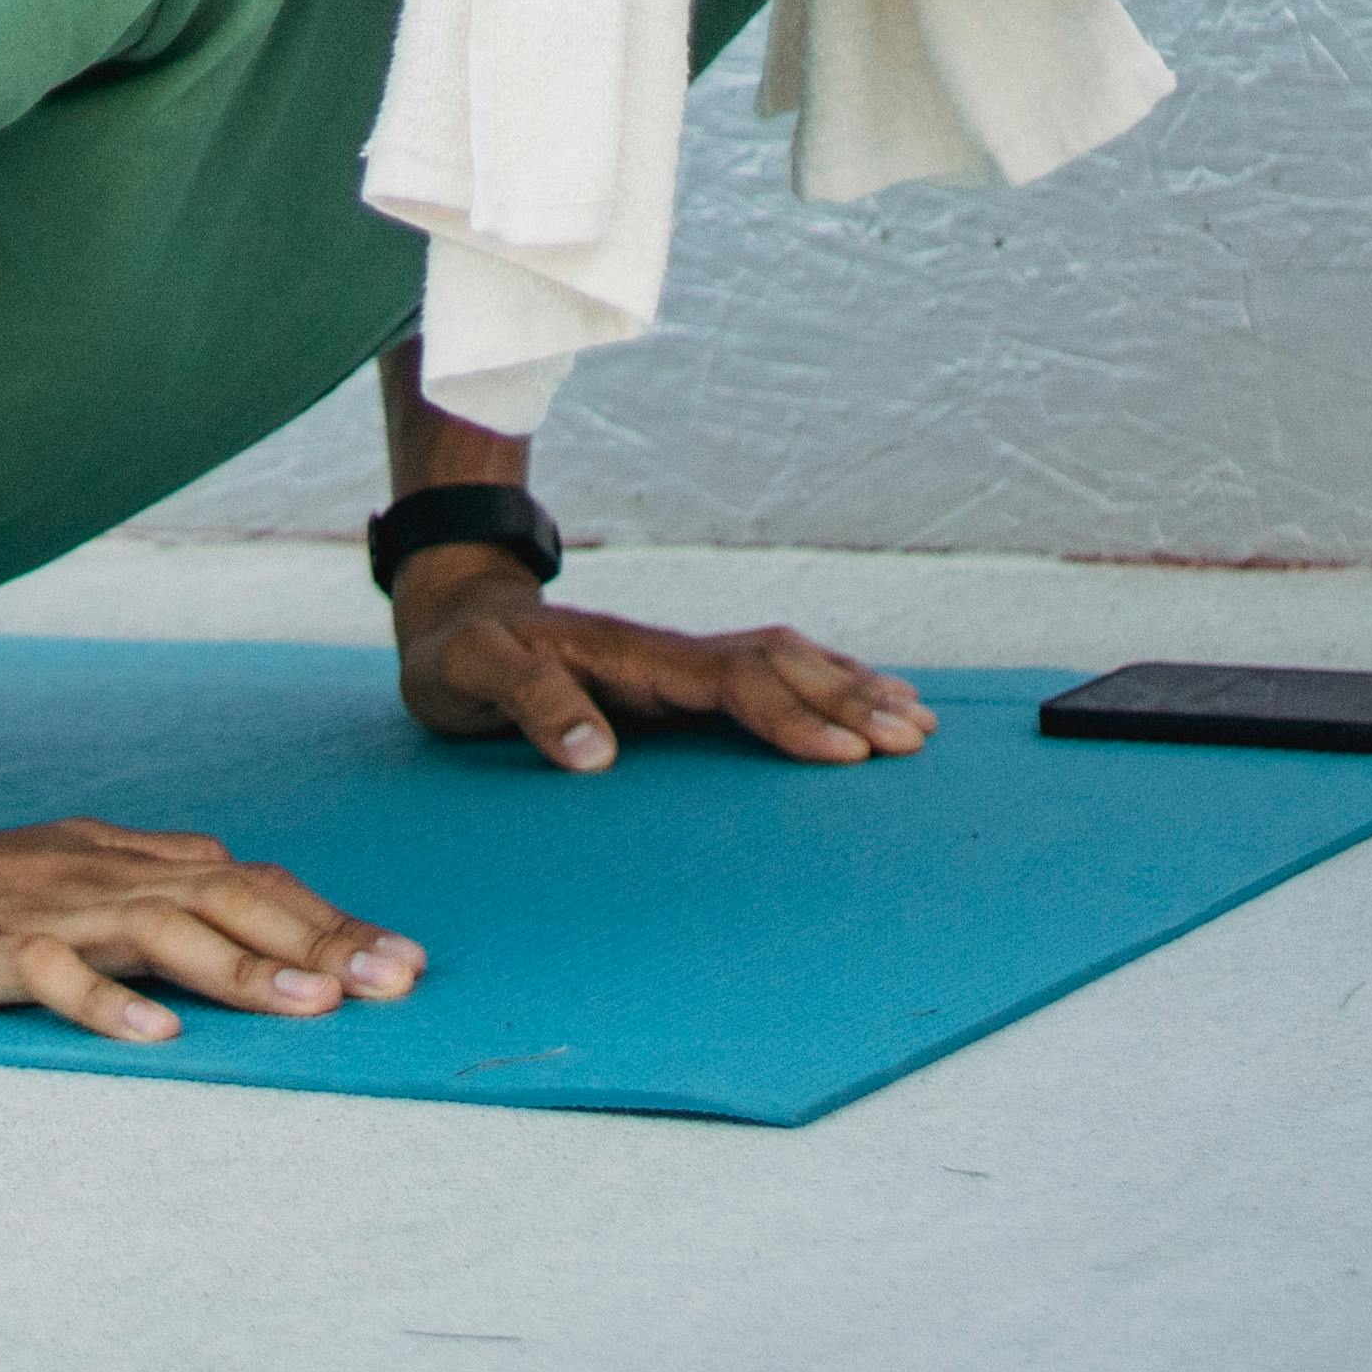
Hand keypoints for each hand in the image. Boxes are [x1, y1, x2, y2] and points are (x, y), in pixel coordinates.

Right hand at [0, 812, 423, 1043]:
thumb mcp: (76, 876)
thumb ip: (157, 881)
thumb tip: (245, 880)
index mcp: (128, 867)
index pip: (248, 885)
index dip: (329, 920)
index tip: (406, 963)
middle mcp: (101, 881)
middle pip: (227, 901)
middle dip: (319, 942)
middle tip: (396, 983)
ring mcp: (45, 913)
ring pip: (158, 930)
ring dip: (241, 969)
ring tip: (312, 1004)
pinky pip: (52, 973)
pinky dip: (107, 1001)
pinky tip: (157, 1034)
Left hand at [393, 565, 935, 771]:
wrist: (454, 617)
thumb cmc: (460, 656)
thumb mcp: (470, 676)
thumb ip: (528, 704)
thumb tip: (596, 755)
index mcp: (628, 657)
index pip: (728, 681)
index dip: (789, 715)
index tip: (846, 752)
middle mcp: (666, 653)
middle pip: (777, 665)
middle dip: (848, 701)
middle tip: (914, 741)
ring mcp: (677, 661)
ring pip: (784, 661)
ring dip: (850, 688)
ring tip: (918, 722)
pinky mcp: (678, 675)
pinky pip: (767, 670)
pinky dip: (824, 682)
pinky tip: (866, 698)